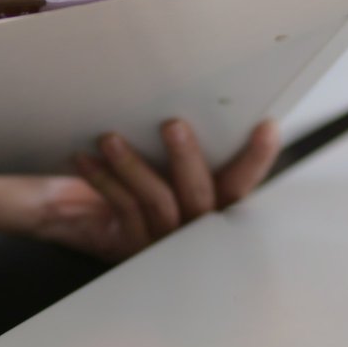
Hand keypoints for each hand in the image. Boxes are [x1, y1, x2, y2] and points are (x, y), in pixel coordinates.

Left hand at [55, 119, 280, 260]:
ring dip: (133, 167)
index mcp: (213, 203)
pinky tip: (86, 158)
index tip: (266, 127)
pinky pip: (121, 208)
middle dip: (187, 158)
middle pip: (201, 195)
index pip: (241, 182)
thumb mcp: (160, 163)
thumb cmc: (132, 181)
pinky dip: (103, 180)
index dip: (256, 158)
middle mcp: (194, 226)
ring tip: (111, 140)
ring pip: (157, 202)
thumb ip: (184, 144)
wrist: (81, 219)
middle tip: (173, 125)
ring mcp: (162, 240)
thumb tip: (207, 101)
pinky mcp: (128, 245)